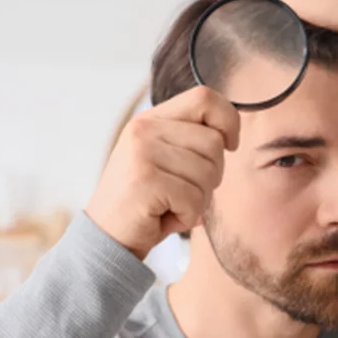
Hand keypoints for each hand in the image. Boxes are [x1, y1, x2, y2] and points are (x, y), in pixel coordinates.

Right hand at [86, 86, 239, 260]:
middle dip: (212, 175)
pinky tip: (164, 218)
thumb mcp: (165, 163)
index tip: (231, 146)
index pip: (204, 98)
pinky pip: (195, 199)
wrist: (106, 239)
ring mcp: (142, 152)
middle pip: (214, 142)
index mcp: (150, 120)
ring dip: (199, 200)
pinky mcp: (145, 180)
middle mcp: (144, 129)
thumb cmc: (145, 204)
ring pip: (208, 173)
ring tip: (170, 206)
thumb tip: (231, 137)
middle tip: (184, 193)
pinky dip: (188, 216)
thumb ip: (191, 144)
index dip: (228, 121)